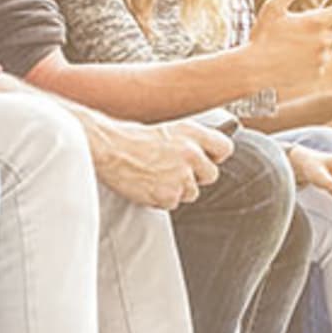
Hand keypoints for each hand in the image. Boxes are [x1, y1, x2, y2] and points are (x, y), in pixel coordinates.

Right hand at [86, 118, 228, 209]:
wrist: (107, 148)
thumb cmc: (129, 137)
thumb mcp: (165, 129)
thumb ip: (188, 140)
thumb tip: (202, 153)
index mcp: (191, 132)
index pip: (224, 149)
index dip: (214, 156)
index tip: (206, 159)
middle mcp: (190, 153)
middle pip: (211, 175)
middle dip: (195, 176)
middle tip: (173, 170)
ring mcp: (181, 175)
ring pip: (192, 193)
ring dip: (177, 189)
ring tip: (155, 176)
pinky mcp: (169, 194)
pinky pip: (172, 203)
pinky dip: (161, 199)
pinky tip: (148, 185)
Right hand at [247, 0, 331, 95]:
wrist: (254, 69)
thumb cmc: (263, 36)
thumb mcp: (273, 8)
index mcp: (315, 22)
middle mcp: (323, 41)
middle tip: (322, 24)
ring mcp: (322, 59)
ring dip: (331, 41)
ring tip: (311, 40)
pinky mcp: (318, 73)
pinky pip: (326, 63)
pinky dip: (319, 59)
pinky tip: (303, 57)